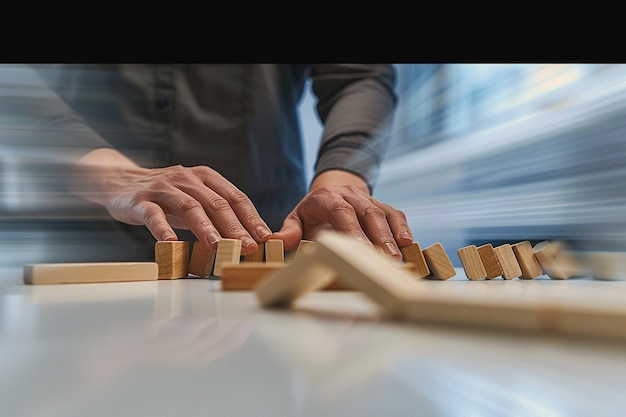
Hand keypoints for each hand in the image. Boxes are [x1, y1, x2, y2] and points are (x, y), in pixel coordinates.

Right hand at [68, 148, 272, 254]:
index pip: (235, 197)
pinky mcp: (141, 200)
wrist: (119, 181)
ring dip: (205, 227)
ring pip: (189, 207)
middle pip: (216, 203)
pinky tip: (172, 243)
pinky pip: (153, 215)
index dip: (251, 218)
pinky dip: (163, 229)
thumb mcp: (194, 199)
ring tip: (217, 245)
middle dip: (235, 226)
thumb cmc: (166, 197)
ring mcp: (163, 189)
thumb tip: (248, 239)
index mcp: (206, 178)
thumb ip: (216, 214)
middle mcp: (187, 179)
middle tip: (248, 246)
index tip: (265, 237)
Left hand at [271, 170, 413, 259]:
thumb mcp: (296, 218)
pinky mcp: (382, 205)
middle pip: (367, 213)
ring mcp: (368, 199)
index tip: (358, 248)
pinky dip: (402, 229)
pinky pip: (395, 215)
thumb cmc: (312, 213)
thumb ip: (288, 231)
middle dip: (376, 236)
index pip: (341, 211)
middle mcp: (350, 195)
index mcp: (326, 197)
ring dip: (391, 236)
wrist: (331, 191)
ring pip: (383, 214)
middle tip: (382, 257)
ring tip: (396, 257)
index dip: (351, 229)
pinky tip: (408, 245)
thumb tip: (274, 240)